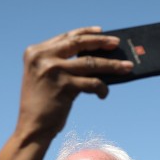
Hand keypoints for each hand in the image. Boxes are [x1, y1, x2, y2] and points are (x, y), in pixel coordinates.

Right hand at [15, 26, 133, 144]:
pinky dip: (101, 88)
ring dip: (112, 65)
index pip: (65, 37)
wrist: (32, 128)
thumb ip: (60, 64)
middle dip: (101, 42)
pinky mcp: (65, 86)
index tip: (100, 31)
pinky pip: (92, 83)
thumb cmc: (41, 106)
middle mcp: (43, 58)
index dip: (85, 33)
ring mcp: (54, 70)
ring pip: (91, 63)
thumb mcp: (45, 78)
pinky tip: (103, 93)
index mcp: (35, 52)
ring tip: (127, 67)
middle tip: (117, 43)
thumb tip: (94, 57)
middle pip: (79, 43)